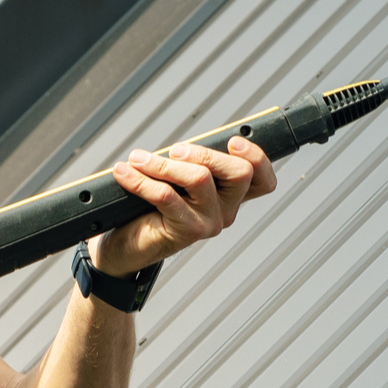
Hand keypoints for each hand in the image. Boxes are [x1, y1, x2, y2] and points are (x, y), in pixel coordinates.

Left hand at [93, 137, 275, 274]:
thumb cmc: (151, 208)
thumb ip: (189, 162)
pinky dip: (140, 180)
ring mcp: (210, 222)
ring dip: (163, 163)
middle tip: (174, 151)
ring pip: (200, 178)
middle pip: (239, 172)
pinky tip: (124, 173)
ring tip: (138, 160)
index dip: (257, 157)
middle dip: (204, 152)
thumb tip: (184, 145)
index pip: (262, 179)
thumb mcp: (176, 180)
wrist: (127, 245)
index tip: (234, 142)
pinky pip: (166, 195)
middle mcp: (226, 210)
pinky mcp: (187, 231)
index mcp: (230, 196)